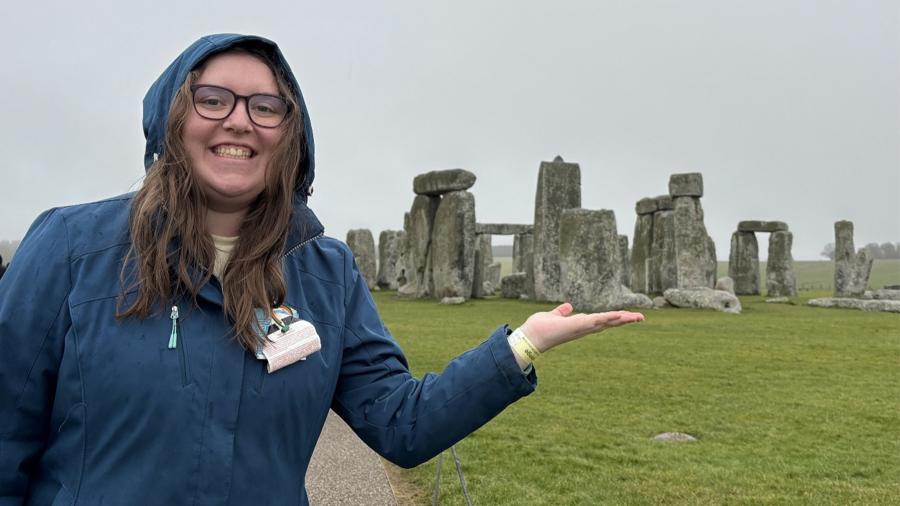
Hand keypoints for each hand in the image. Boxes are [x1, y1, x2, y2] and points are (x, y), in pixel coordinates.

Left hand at [519, 303, 643, 352]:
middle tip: (640, 317)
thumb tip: (568, 307)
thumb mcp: (553, 316)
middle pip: (608, 323)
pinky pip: (597, 320)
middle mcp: (584, 328)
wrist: (530, 337)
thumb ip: (561, 312)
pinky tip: (620, 316)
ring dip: (622, 319)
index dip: (614, 318)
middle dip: (624, 320)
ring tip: (637, 316)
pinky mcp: (578, 325)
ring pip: (607, 322)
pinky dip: (609, 318)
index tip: (626, 316)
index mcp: (579, 325)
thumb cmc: (540, 328)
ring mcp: (582, 327)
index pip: (600, 321)